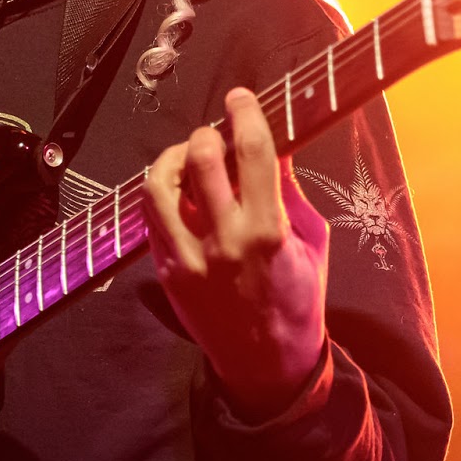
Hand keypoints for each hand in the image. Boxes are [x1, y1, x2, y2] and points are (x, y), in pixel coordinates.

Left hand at [142, 87, 328, 422]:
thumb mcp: (311, 241)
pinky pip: (150, 218)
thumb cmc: (297, 298)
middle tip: (214, 133)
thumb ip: (289, 190)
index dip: (244, 113)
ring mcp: (189, 259)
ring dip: (172, 159)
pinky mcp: (166, 272)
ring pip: (159, 185)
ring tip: (187, 158)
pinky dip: (161, 193)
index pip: (253, 152)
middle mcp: (225, 242)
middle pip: (201, 160)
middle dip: (206, 133)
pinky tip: (177, 191)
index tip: (240, 97)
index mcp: (268, 231)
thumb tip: (273, 142)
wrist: (268, 363)